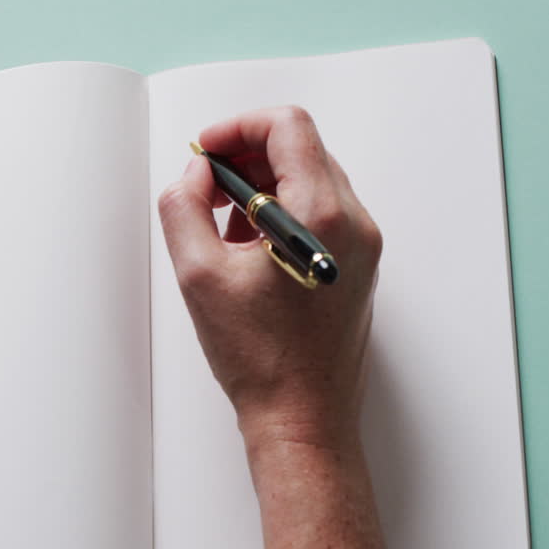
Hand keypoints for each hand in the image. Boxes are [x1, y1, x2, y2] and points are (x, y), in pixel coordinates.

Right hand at [158, 107, 391, 548]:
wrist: (302, 421)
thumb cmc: (260, 361)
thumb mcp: (199, 276)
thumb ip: (185, 207)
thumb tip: (196, 174)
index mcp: (323, 216)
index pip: (287, 127)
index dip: (237, 127)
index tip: (206, 152)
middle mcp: (354, 223)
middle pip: (301, 150)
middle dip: (246, 157)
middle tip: (206, 186)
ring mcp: (362, 246)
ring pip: (311, 180)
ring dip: (262, 186)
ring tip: (221, 225)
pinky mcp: (358, 267)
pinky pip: (321, 214)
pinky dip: (281, 214)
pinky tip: (246, 251)